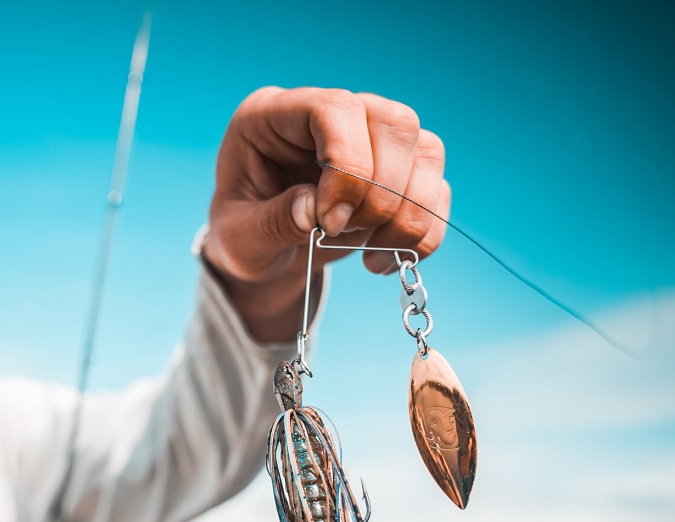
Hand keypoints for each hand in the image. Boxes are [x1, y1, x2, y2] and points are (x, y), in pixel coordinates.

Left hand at [203, 86, 449, 340]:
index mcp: (276, 115)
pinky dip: (423, 234)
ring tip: (370, 257)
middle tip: (341, 235)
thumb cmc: (245, 238)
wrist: (268, 259)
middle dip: (380, 193)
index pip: (335, 109)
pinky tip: (385, 260)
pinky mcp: (400, 174)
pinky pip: (436, 191)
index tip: (327, 223)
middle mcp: (332, 116)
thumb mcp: (238, 239)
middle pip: (393, 122)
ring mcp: (372, 141)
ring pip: (426, 152)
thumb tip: (313, 210)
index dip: (346, 165)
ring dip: (408, 215)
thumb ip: (270, 222)